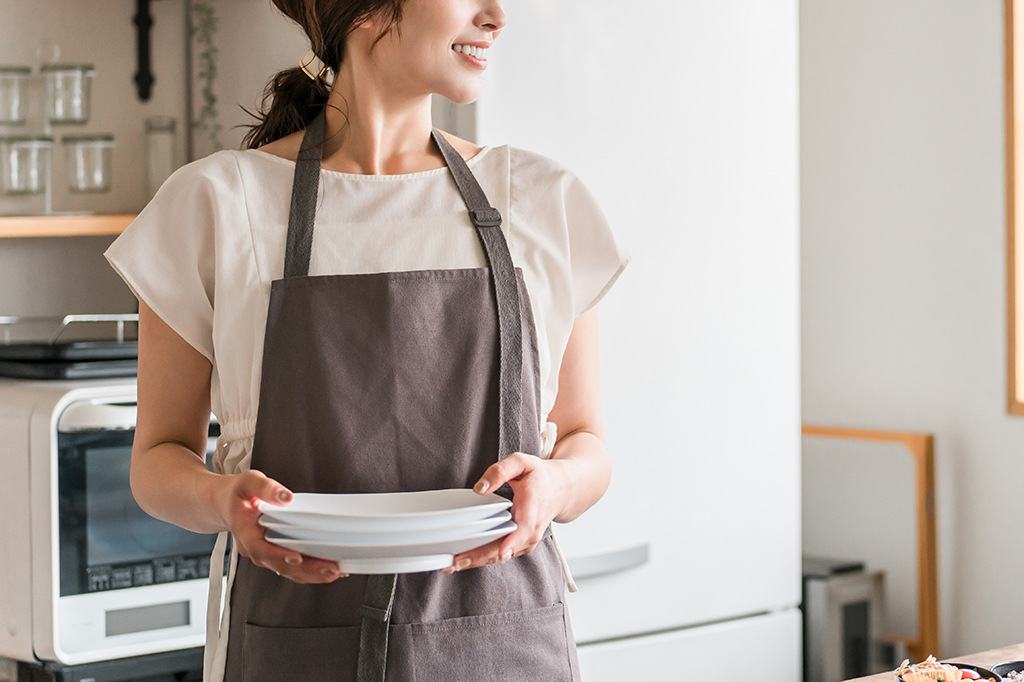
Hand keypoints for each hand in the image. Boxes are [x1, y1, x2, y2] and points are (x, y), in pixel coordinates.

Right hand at [213, 470, 347, 583]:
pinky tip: (329, 568)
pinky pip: (292, 567)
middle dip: (307, 570)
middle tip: (331, 569)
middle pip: (280, 566)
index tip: (297, 557)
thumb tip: (286, 497)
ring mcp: (266, 555)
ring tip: (336, 571)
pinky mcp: (276, 554)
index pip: (262, 550)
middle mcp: (255, 550)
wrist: (226, 504)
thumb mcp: (248, 482)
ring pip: (289, 571)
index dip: (279, 556)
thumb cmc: (238, 494)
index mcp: (245, 534)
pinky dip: (311, 570)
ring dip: (313, 574)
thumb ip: (265, 488)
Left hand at [440, 453, 571, 574]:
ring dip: (478, 562)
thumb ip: (500, 471)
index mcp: (532, 507)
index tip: (501, 552)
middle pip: (506, 549)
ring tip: (452, 565)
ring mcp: (527, 540)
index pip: (524, 529)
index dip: (513, 542)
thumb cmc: (539, 477)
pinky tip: (463, 560)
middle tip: (456, 562)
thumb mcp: (522, 462)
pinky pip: (501, 555)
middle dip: (481, 557)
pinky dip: (482, 559)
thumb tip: (480, 488)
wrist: (561, 489)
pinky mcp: (521, 546)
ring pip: (501, 556)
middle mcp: (532, 529)